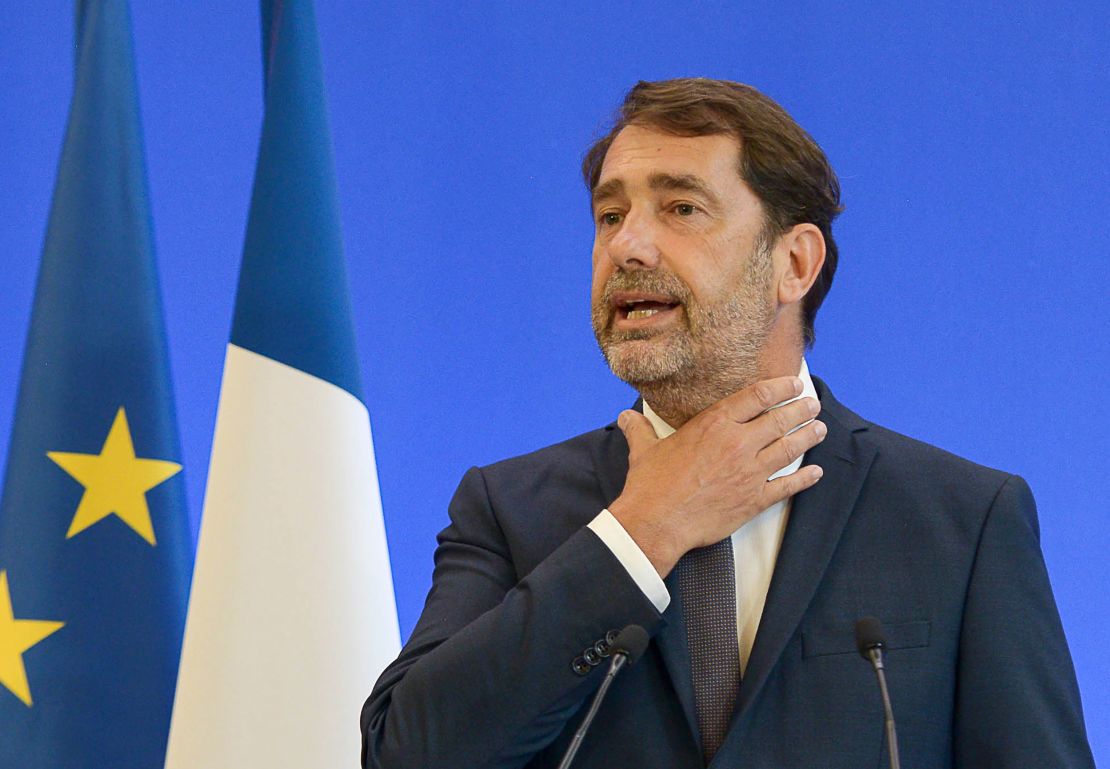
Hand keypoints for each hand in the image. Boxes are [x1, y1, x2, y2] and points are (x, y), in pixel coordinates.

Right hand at [607, 376, 825, 576]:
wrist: (657, 522)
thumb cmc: (650, 484)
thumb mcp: (643, 449)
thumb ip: (639, 429)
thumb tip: (625, 417)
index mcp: (714, 424)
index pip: (757, 397)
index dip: (780, 388)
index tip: (794, 384)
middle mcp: (738, 443)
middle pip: (780, 419)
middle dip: (801, 410)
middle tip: (813, 405)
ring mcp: (750, 472)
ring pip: (789, 448)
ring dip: (808, 437)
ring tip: (820, 429)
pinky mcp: (754, 499)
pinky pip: (787, 486)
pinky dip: (804, 478)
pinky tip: (816, 472)